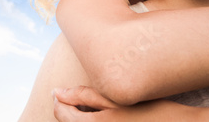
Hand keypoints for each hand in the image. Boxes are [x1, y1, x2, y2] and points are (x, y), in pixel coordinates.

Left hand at [52, 86, 199, 121]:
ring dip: (78, 117)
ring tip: (86, 105)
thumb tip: (57, 92)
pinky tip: (101, 116)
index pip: (62, 114)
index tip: (59, 90)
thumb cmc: (151, 111)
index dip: (58, 100)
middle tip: (71, 95)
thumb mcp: (117, 99)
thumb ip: (85, 96)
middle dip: (66, 110)